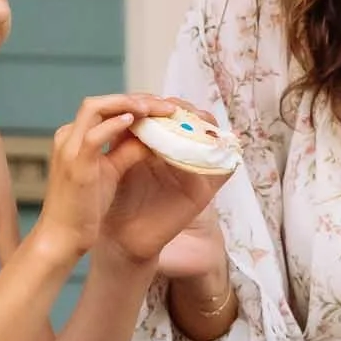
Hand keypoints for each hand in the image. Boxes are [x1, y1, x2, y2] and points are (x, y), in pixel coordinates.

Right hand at [24, 95, 164, 262]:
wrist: (61, 237)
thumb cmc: (83, 208)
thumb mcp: (109, 172)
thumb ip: (126, 152)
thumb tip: (150, 137)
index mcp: (73, 137)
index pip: (104, 108)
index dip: (133, 103)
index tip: (159, 107)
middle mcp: (68, 136)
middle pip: (101, 102)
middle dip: (135, 98)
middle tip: (165, 104)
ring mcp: (69, 148)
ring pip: (95, 108)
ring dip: (128, 104)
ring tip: (155, 108)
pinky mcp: (75, 165)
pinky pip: (94, 135)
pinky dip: (114, 124)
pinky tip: (135, 121)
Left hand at [102, 101, 231, 266]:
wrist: (121, 238)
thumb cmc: (115, 201)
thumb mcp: (117, 162)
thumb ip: (125, 136)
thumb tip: (127, 107)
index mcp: (156, 144)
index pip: (167, 113)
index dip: (160, 103)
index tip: (145, 102)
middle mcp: (178, 154)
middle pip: (192, 119)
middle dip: (181, 109)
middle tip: (167, 108)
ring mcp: (193, 171)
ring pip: (210, 137)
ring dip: (204, 125)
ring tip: (187, 120)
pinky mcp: (204, 190)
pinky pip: (224, 169)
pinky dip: (225, 155)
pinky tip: (214, 144)